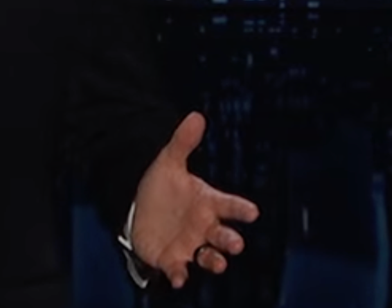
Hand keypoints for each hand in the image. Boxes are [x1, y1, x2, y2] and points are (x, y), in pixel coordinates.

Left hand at [130, 112, 259, 288]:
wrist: (138, 208)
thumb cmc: (164, 188)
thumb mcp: (169, 162)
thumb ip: (183, 142)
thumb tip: (196, 115)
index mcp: (208, 203)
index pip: (230, 205)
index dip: (240, 209)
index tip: (252, 212)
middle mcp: (204, 227)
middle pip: (223, 236)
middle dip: (230, 241)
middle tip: (235, 243)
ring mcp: (190, 245)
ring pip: (209, 257)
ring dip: (214, 261)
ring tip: (218, 263)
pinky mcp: (171, 258)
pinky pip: (179, 268)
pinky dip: (181, 273)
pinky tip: (179, 276)